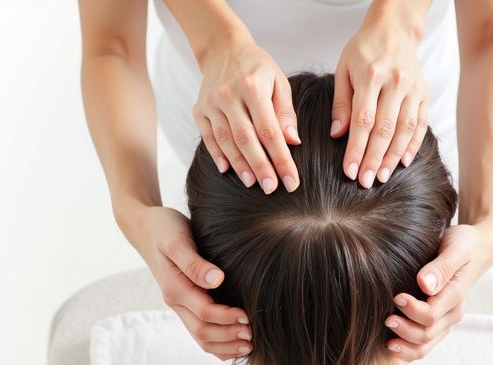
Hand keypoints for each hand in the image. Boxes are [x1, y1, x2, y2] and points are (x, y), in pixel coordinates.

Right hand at [122, 204, 252, 360]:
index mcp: (176, 289)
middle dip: (229, 338)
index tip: (248, 317)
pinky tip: (235, 344)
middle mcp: (177, 302)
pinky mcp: (186, 303)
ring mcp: (181, 305)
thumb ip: (194, 263)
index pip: (205, 313)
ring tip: (249, 347)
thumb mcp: (177, 241)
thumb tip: (217, 280)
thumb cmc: (164, 228)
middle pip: (203, 332)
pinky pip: (199, 331)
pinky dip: (218, 343)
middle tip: (253, 337)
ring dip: (225, 346)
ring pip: (201, 337)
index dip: (228, 318)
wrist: (145, 227)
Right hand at [193, 38, 300, 193]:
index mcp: (252, 87)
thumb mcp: (279, 82)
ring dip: (240, 165)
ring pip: (226, 140)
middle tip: (271, 188)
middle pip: (246, 139)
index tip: (291, 180)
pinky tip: (228, 170)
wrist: (224, 48)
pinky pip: (208, 137)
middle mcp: (229, 95)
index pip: (269, 131)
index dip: (281, 158)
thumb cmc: (257, 67)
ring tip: (253, 182)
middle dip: (261, 166)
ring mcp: (211, 103)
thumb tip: (292, 141)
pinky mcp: (199, 109)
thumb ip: (286, 112)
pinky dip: (217, 155)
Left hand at [332, 18, 429, 187]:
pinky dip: (413, 145)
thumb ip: (341, 103)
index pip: (363, 121)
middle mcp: (396, 83)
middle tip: (365, 182)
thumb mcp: (344, 70)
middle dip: (374, 159)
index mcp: (372, 76)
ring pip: (404, 130)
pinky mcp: (424, 93)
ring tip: (382, 176)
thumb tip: (336, 134)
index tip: (350, 170)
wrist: (393, 30)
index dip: (356, 149)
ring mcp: (413, 89)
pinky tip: (403, 162)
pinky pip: (420, 124)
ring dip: (393, 157)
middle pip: (385, 130)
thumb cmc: (364, 50)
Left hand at [385, 214, 492, 361]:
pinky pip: (423, 345)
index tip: (396, 297)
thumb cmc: (463, 244)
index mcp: (455, 296)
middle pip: (426, 335)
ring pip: (424, 346)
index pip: (430, 315)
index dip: (411, 310)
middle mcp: (452, 313)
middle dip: (404, 331)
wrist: (477, 248)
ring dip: (405, 347)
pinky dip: (407, 349)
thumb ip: (441, 267)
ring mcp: (446, 320)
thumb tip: (425, 285)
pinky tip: (392, 345)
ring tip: (386, 341)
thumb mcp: (455, 249)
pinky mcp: (438, 322)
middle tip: (385, 319)